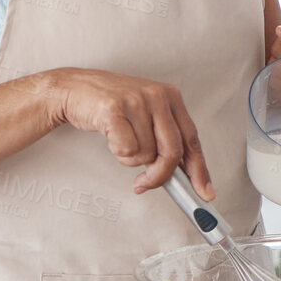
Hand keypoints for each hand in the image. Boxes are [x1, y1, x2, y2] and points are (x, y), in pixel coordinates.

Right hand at [44, 68, 212, 197]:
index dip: (199, 169)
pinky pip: (126, 149)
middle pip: (173, 152)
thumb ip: (164, 140)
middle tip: (145, 183)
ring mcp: (137, 101)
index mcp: (171, 97)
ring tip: (121, 141)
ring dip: (131, 159)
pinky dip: (118, 152)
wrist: (75, 89)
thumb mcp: (147, 116)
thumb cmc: (112, 106)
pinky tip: (112, 137)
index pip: (192, 139)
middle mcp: (158, 96)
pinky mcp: (115, 109)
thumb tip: (181, 176)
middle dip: (159, 176)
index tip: (204, 191)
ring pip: (147, 155)